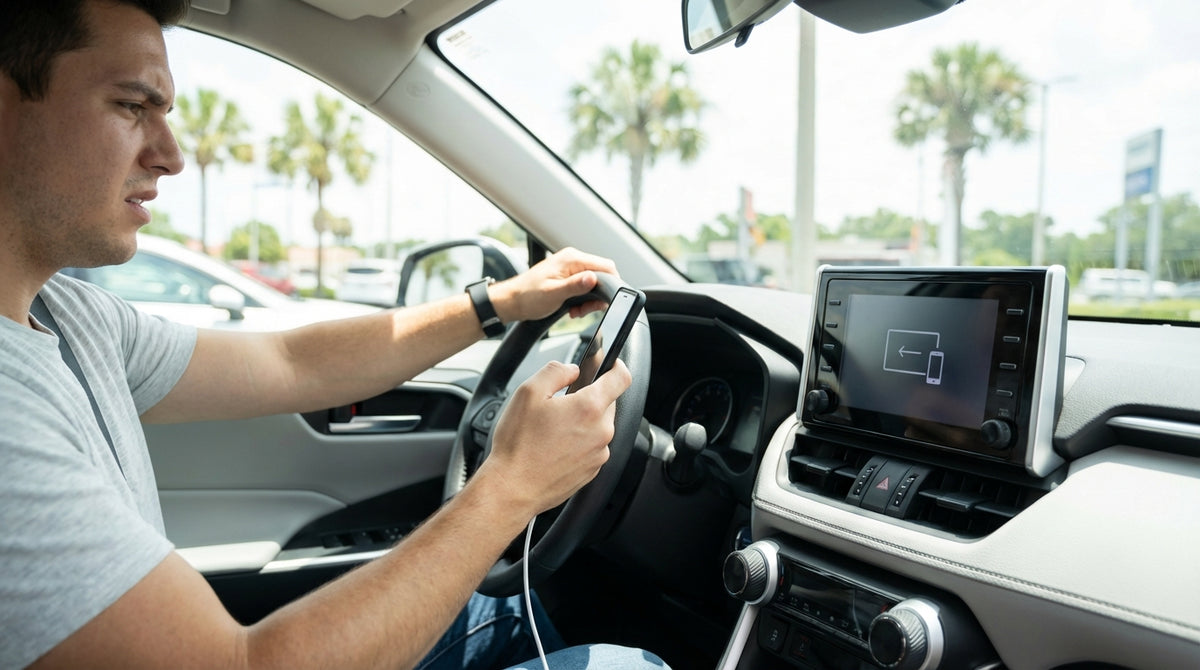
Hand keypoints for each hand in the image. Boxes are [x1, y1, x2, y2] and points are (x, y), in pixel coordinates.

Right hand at [476, 359, 631, 516]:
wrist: (513, 488)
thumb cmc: (519, 445)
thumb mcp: (528, 392)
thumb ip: (556, 371)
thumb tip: (572, 369)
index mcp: (590, 408)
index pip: (621, 378)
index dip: (615, 365)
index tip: (609, 364)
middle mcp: (601, 431)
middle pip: (608, 402)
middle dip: (590, 397)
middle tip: (562, 402)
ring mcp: (599, 454)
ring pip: (599, 426)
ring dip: (583, 421)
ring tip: (553, 428)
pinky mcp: (592, 470)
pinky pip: (592, 447)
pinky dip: (579, 441)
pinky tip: (555, 445)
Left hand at [490, 247, 618, 322]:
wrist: (512, 301)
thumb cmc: (528, 296)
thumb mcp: (554, 294)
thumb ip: (575, 286)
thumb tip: (593, 279)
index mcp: (572, 259)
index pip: (606, 266)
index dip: (610, 284)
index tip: (604, 302)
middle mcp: (573, 260)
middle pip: (602, 275)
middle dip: (597, 296)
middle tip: (586, 310)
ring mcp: (570, 267)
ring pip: (594, 283)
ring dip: (589, 300)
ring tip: (577, 311)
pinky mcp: (567, 276)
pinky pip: (584, 286)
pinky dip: (582, 299)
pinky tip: (573, 308)